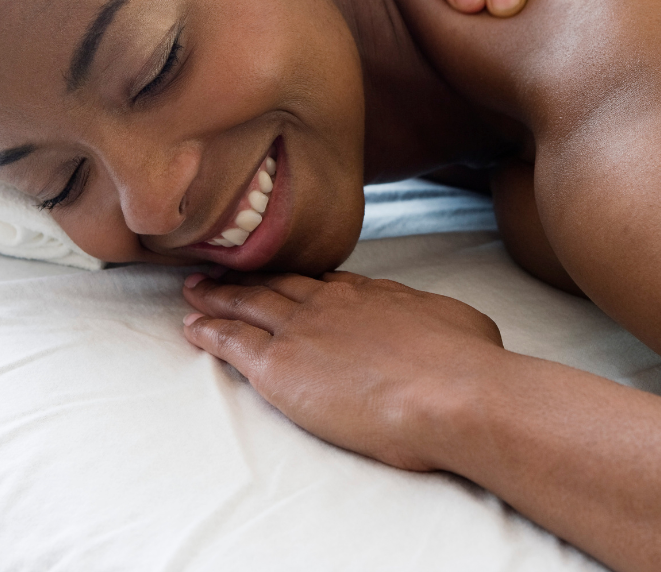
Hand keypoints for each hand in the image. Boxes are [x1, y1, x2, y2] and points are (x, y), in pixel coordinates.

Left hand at [181, 270, 504, 470]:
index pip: (328, 282)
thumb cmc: (467, 364)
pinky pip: (232, 340)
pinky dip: (209, 330)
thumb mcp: (462, 324)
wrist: (450, 390)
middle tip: (222, 270)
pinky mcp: (280, 365)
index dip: (302, 279)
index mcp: (376, 294)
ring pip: (248, 303)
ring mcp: (303, 328)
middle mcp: (334, 302)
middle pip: (281, 283)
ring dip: (219, 295)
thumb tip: (450, 330)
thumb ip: (438, 322)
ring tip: (195, 289)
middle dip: (250, 276)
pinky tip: (192, 326)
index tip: (286, 277)